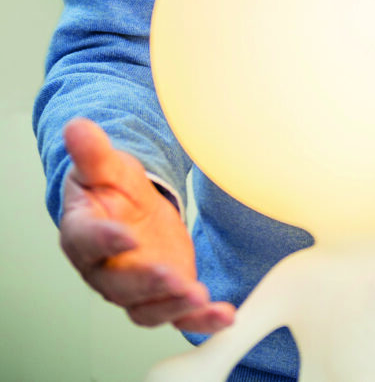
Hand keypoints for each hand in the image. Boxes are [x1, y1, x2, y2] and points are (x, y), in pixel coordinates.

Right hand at [59, 118, 235, 332]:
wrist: (127, 208)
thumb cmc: (111, 187)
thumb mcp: (105, 166)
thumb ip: (93, 151)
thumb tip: (77, 126)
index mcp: (83, 234)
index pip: (88, 242)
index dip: (105, 241)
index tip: (127, 237)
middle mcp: (104, 269)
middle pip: (119, 285)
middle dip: (148, 284)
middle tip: (173, 277)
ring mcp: (134, 287)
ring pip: (147, 308)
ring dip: (173, 307)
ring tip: (200, 298)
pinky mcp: (163, 294)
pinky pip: (177, 316)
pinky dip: (200, 321)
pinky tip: (224, 315)